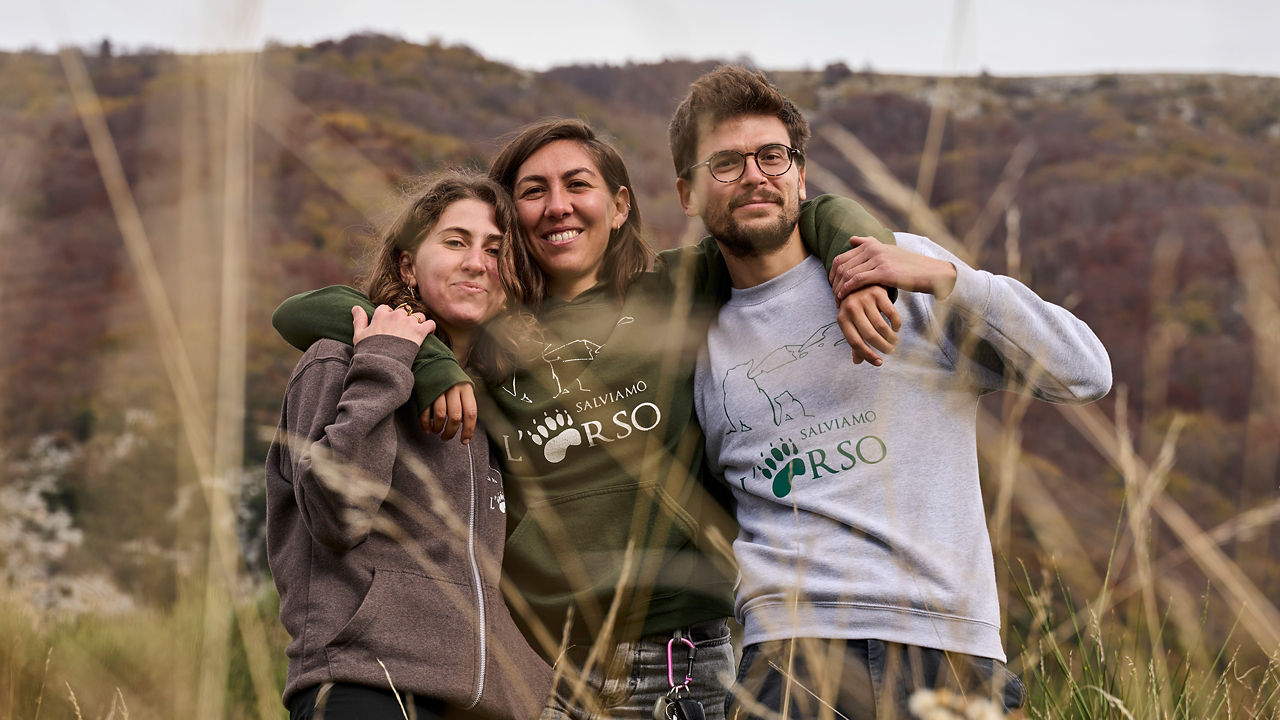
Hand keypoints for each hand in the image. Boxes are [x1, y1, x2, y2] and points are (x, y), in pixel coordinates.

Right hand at [353, 304, 434, 345]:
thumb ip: (359, 320)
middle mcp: (396, 316)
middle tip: (403, 331)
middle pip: (403, 311)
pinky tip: (428, 333)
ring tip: (415, 332)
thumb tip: (356, 307)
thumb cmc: (369, 351)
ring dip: (418, 322)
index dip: (388, 316)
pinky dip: (430, 328)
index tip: (388, 325)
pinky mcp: (419, 332)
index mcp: (381, 315)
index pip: (386, 309)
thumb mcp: (359, 335)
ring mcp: (408, 323)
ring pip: (418, 316)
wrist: (382, 364)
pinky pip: (430, 324)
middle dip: (403, 319)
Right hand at [420, 382, 477, 443]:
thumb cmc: (451, 378)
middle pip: (455, 417)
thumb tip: (465, 426)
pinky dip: (425, 424)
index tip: (465, 440)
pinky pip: (425, 412)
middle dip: (451, 432)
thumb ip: (465, 403)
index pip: (470, 413)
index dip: (468, 429)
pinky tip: (427, 429)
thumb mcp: (463, 386)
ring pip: (439, 415)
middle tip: (447, 438)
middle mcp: (453, 389)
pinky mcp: (424, 391)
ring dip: (438, 428)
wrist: (433, 359)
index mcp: (465, 388)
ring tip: (437, 431)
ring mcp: (438, 390)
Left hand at [830, 235, 956, 299]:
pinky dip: (847, 289)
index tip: (832, 284)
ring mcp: (878, 259)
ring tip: (837, 299)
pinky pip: (857, 280)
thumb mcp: (887, 250)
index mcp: (871, 243)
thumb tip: (852, 239)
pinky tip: (843, 298)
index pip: (842, 257)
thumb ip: (869, 244)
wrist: (930, 272)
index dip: (832, 272)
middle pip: (842, 265)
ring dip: (839, 288)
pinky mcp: (884, 272)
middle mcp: (873, 249)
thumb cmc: (908, 265)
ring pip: (848, 273)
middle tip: (832, 294)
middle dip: (833, 282)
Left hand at [837, 286, 899, 365]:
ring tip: (894, 342)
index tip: (879, 363)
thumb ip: (855, 340)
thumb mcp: (851, 322)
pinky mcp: (877, 292)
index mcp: (842, 319)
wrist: (860, 281)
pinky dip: (896, 324)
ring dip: (890, 338)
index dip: (868, 355)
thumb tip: (857, 362)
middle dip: (882, 347)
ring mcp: (864, 299)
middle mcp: (851, 308)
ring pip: (881, 326)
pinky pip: (891, 313)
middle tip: (890, 351)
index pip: (855, 342)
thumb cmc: (855, 307)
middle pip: (869, 335)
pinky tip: (897, 328)